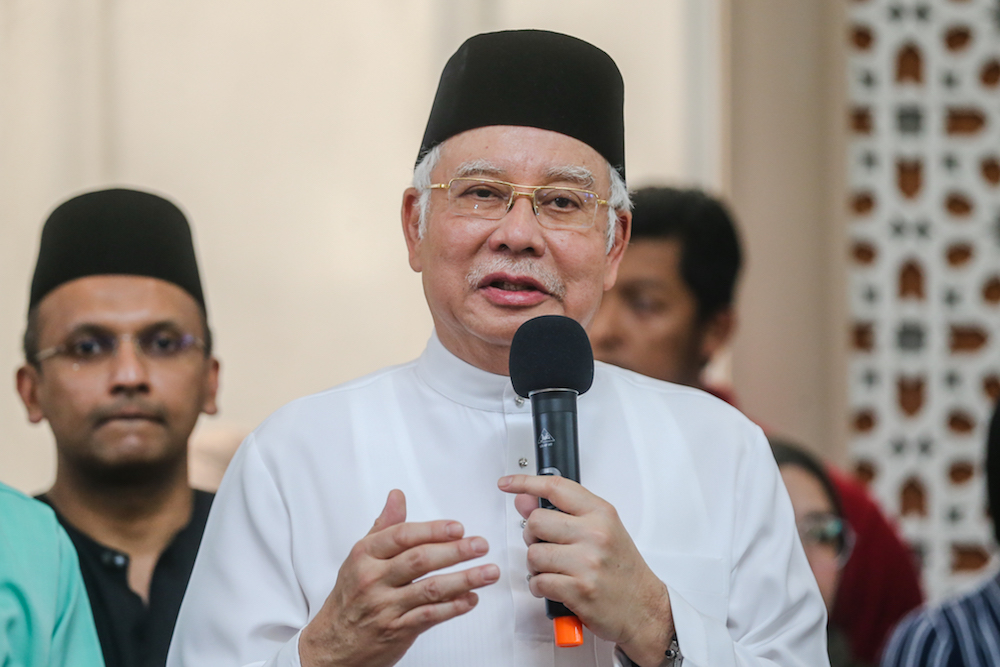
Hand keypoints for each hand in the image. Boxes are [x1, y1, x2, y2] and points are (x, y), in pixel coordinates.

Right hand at [299, 489, 498, 666]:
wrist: (332, 644)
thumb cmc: (350, 596)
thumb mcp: (360, 557)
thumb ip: (384, 526)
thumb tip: (397, 496)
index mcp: (365, 555)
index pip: (402, 536)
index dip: (433, 530)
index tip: (458, 527)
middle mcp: (373, 579)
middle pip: (419, 560)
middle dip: (455, 551)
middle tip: (480, 545)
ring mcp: (385, 606)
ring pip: (430, 589)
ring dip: (464, 580)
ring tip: (488, 572)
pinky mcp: (396, 630)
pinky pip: (429, 617)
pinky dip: (453, 608)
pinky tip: (471, 599)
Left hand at [498, 475, 672, 666]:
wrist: (644, 607)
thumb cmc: (622, 570)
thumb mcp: (600, 531)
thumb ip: (563, 514)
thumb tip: (525, 499)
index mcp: (601, 514)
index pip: (556, 488)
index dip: (525, 482)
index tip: (507, 483)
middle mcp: (595, 534)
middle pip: (536, 521)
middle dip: (533, 536)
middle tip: (546, 545)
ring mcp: (587, 562)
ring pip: (533, 554)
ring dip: (536, 566)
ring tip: (553, 570)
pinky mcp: (579, 590)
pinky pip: (538, 582)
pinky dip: (540, 587)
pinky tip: (555, 586)